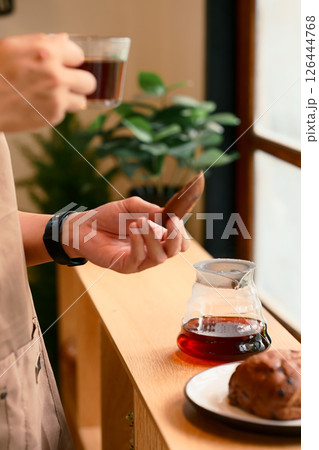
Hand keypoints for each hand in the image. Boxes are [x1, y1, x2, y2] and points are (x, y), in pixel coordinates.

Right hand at [0, 33, 95, 130]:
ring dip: (71, 98)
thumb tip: (63, 40)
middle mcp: (56, 75)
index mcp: (48, 52)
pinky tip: (40, 104)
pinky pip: (65, 112)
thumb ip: (42, 42)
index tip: (67, 64)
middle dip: (80, 82)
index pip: (78, 55)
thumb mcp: (13, 47)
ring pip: (81, 100)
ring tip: (55, 96)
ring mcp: (57, 98)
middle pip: (89, 81)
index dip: (71, 60)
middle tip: (69, 82)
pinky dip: (55, 109)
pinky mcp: (54, 116)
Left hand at [62, 197, 189, 272]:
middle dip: (177, 237)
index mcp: (157, 236)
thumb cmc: (107, 217)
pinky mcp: (125, 266)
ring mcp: (140, 260)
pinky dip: (139, 244)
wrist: (83, 226)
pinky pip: (139, 259)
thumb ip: (148, 208)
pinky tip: (133, 230)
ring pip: (160, 257)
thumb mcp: (130, 206)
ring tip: (140, 222)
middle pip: (175, 251)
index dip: (182, 231)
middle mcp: (151, 249)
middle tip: (170, 221)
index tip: (175, 218)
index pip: (180, 241)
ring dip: (153, 237)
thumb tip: (165, 213)